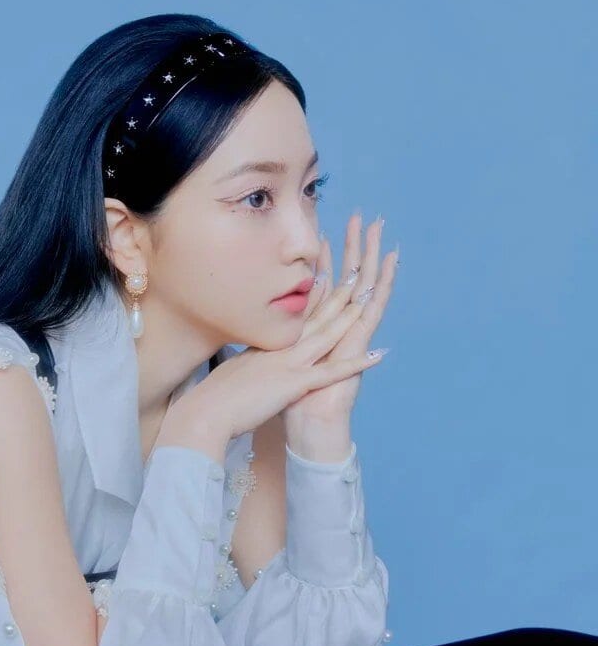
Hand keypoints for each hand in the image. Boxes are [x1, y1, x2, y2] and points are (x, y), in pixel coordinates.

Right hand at [174, 214, 396, 442]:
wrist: (206, 412)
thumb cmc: (215, 397)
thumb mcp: (233, 370)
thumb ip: (246, 361)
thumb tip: (246, 359)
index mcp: (267, 344)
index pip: (294, 315)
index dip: (313, 294)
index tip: (327, 273)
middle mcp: (280, 347)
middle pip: (314, 316)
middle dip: (336, 294)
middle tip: (354, 271)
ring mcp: (289, 362)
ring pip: (326, 334)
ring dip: (349, 316)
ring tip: (369, 297)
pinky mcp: (295, 383)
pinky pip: (332, 372)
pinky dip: (356, 364)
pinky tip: (376, 354)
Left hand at [281, 213, 397, 435]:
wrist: (308, 427)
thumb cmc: (290, 400)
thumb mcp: (272, 363)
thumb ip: (271, 345)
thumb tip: (254, 329)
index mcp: (316, 332)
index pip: (323, 288)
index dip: (326, 262)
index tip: (325, 233)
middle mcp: (338, 330)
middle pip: (348, 281)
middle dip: (354, 250)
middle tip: (363, 218)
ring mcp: (351, 335)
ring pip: (364, 287)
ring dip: (372, 258)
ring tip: (380, 230)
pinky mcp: (360, 342)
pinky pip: (374, 309)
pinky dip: (383, 286)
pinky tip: (391, 264)